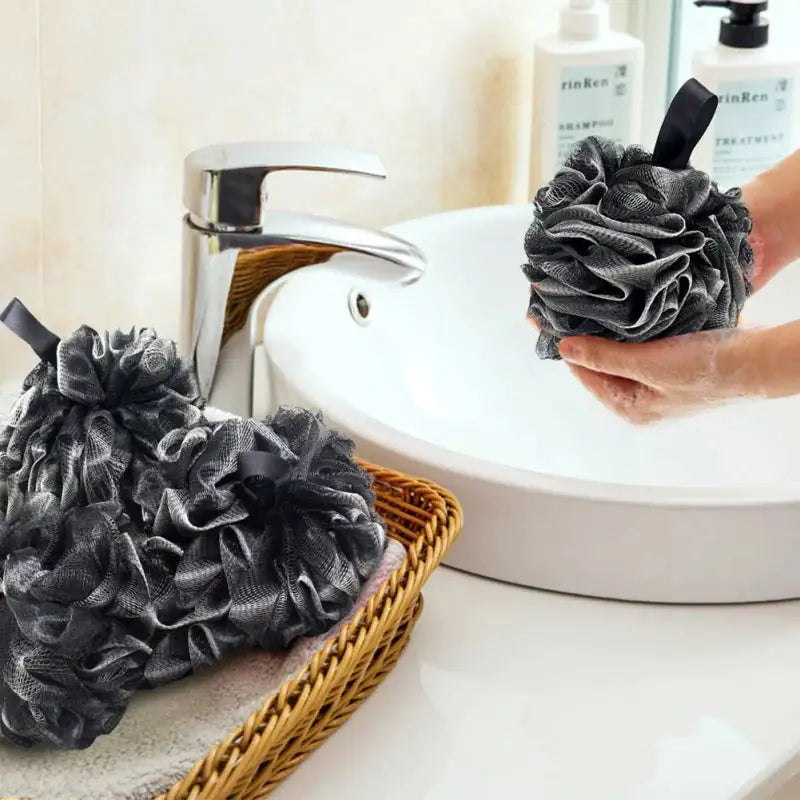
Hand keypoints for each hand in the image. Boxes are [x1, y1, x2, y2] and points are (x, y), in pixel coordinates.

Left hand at [557, 329, 763, 423]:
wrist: (756, 361)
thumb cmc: (706, 369)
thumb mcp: (646, 363)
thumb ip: (603, 355)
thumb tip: (564, 347)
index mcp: (630, 409)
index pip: (585, 375)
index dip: (568, 348)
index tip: (549, 322)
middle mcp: (641, 401)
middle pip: (601, 365)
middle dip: (586, 339)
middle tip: (567, 310)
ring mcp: (658, 385)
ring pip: (620, 354)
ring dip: (608, 333)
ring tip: (590, 308)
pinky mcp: (673, 367)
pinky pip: (640, 348)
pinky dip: (630, 332)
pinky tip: (624, 313)